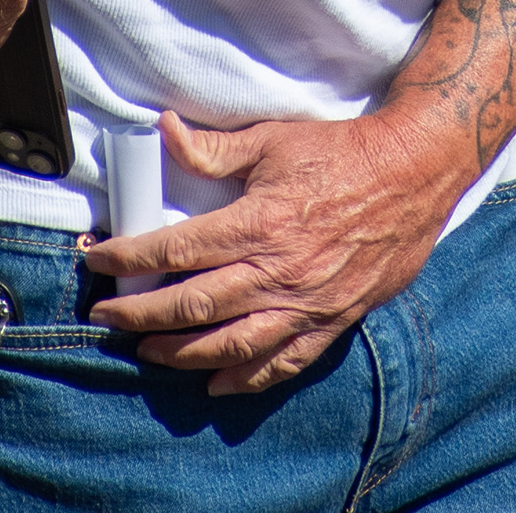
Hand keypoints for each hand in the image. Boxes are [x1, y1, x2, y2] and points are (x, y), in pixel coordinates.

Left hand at [85, 105, 479, 392]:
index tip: (99, 261)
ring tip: (148, 350)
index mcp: (260, 222)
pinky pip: (283, 361)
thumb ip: (217, 146)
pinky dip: (245, 379)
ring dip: (181, 354)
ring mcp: (307, 303)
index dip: (129, 259)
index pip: (176, 250)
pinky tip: (216, 383)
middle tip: (108, 314)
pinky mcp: (333, 319)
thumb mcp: (276, 138)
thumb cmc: (345, 151)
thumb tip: (166, 132)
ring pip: (230, 345)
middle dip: (140, 314)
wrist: (416, 172)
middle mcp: (279, 271)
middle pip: (193, 307)